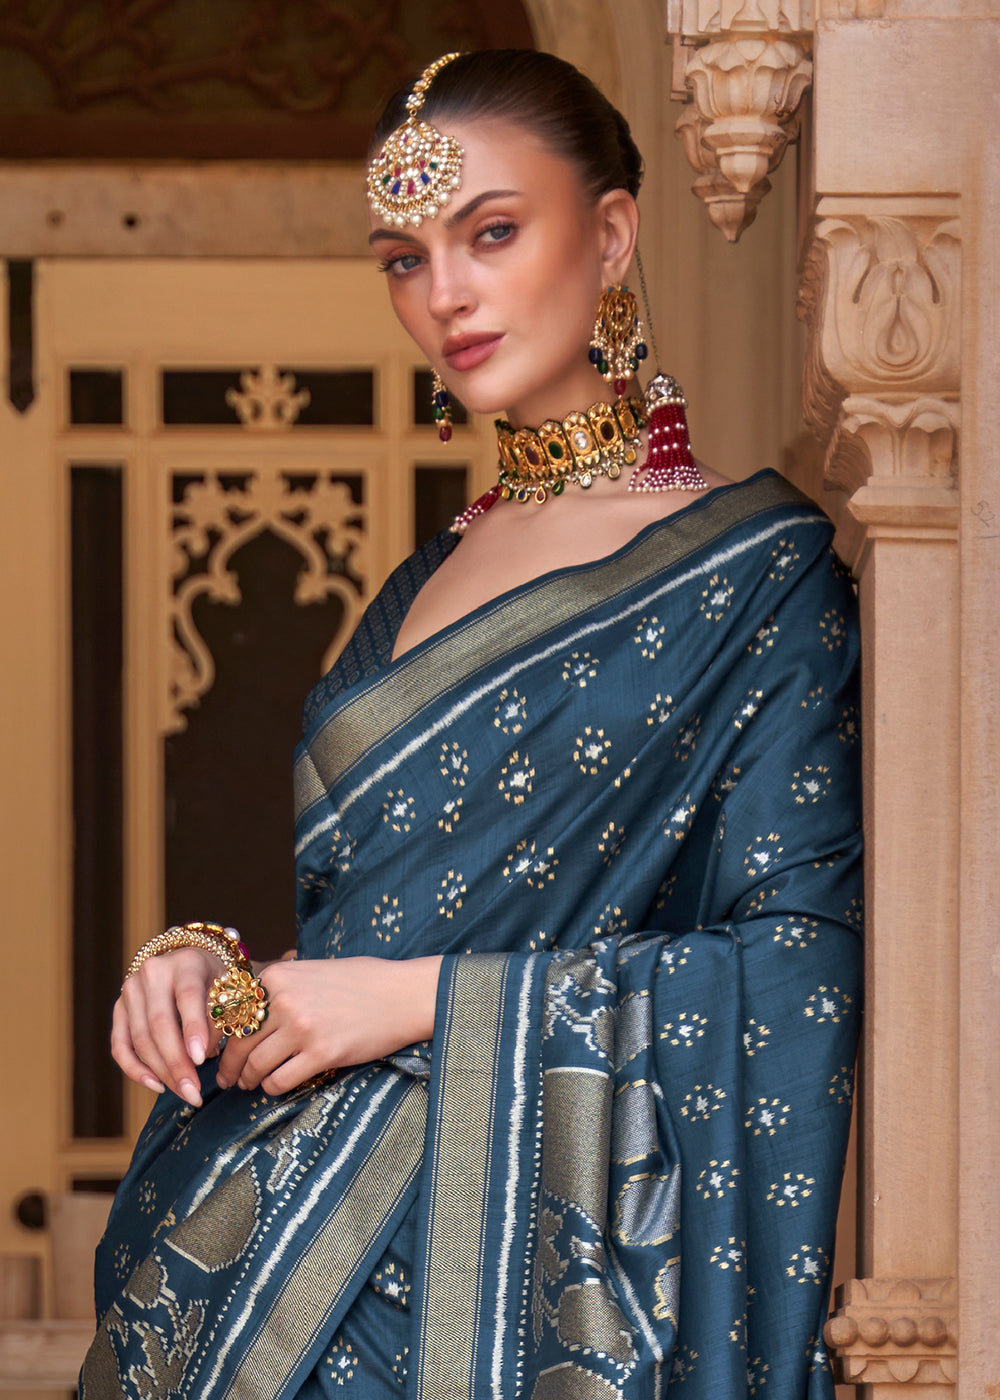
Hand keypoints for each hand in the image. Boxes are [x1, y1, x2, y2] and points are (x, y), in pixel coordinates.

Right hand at [112, 948, 225, 1107]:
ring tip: (184, 1092)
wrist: (187, 965)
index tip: (200, 1059)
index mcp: (186, 962)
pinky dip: (136, 1070)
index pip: (188, 996)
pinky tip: (157, 1085)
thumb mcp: (226, 991)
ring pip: (140, 1039)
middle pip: (160, 1024)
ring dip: (162, 1072)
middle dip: (176, 1063)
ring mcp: (131, 991)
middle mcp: (154, 972)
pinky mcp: (118, 1009)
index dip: (193, 1028)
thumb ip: (219, 1019)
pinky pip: (120, 1046)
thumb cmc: (214, 982)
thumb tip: (201, 1056)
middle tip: (193, 1093)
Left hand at [215, 955, 441, 1096]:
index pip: (233, 1013)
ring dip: (248, 1080)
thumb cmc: (362, 980)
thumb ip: (281, 986)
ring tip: (248, 1085)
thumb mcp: (313, 969)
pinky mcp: (321, 1054)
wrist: (402, 994)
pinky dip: (272, 1087)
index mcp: (278, 977)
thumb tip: (248, 1009)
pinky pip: (280, 1080)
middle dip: (229, 1066)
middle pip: (239, 1042)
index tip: (218, 1051)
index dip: (221, 1037)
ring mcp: (302, 1028)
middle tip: (227, 1078)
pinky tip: (276, 1085)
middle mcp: (284, 1001)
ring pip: (255, 1065)